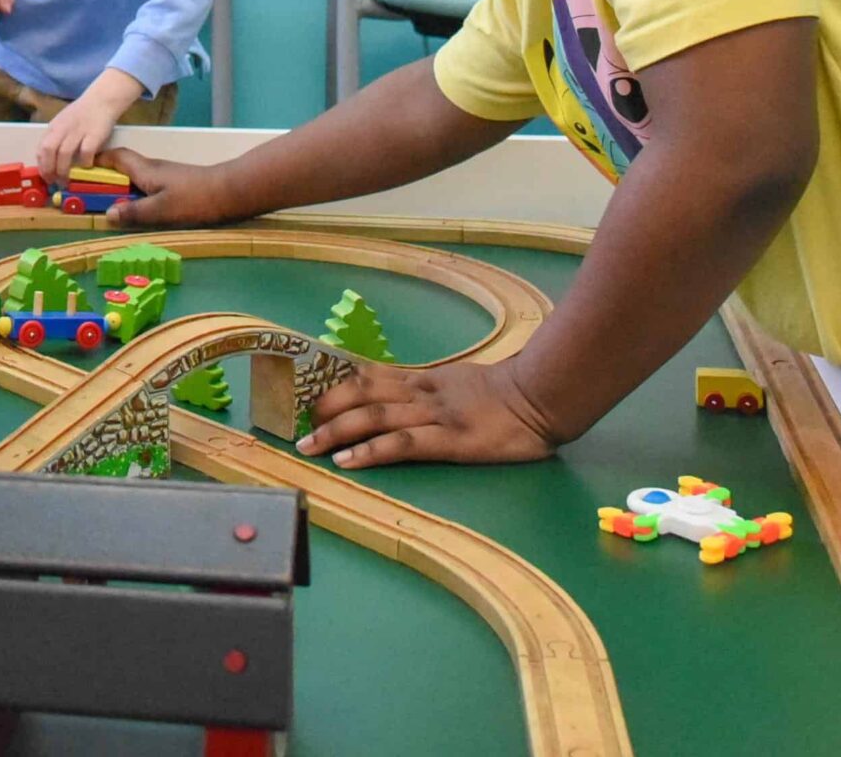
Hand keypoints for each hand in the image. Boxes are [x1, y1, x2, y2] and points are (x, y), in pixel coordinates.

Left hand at [37, 97, 121, 183]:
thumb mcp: (63, 123)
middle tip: (54, 181)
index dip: (42, 165)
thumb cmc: (83, 113)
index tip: (46, 177)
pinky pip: (85, 152)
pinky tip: (86, 167)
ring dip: (64, 170)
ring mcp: (78, 131)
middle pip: (49, 151)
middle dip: (49, 169)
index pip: (41, 148)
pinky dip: (84, 163)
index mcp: (54, 127)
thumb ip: (56, 138)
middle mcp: (63, 129)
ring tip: (67, 180)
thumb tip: (50, 159)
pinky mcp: (93, 134)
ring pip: (64, 154)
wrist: (102, 100)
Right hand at [98, 148, 250, 228]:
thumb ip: (134, 212)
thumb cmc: (195, 198)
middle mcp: (152, 170)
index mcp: (145, 170)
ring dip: (119, 187)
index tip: (78, 169)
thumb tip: (107, 214)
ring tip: (104, 205)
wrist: (231, 193)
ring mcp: (164, 177)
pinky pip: (145, 187)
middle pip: (121, 167)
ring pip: (134, 178)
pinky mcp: (174, 187)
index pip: (115, 157)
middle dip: (103, 176)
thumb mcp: (162, 209)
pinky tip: (134, 211)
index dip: (96, 160)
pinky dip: (134, 195)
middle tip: (86, 192)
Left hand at [298, 360, 562, 469]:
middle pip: (362, 394)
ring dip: (337, 432)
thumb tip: (397, 396)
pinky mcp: (450, 440)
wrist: (541, 396)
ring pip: (375, 417)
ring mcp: (435, 416)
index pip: (369, 377)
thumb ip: (430, 389)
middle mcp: (422, 393)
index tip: (309, 402)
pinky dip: (371, 452)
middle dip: (326, 410)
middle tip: (299, 429)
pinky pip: (402, 444)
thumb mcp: (461, 383)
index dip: (336, 388)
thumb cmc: (507, 394)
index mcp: (425, 380)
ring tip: (310, 448)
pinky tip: (349, 462)